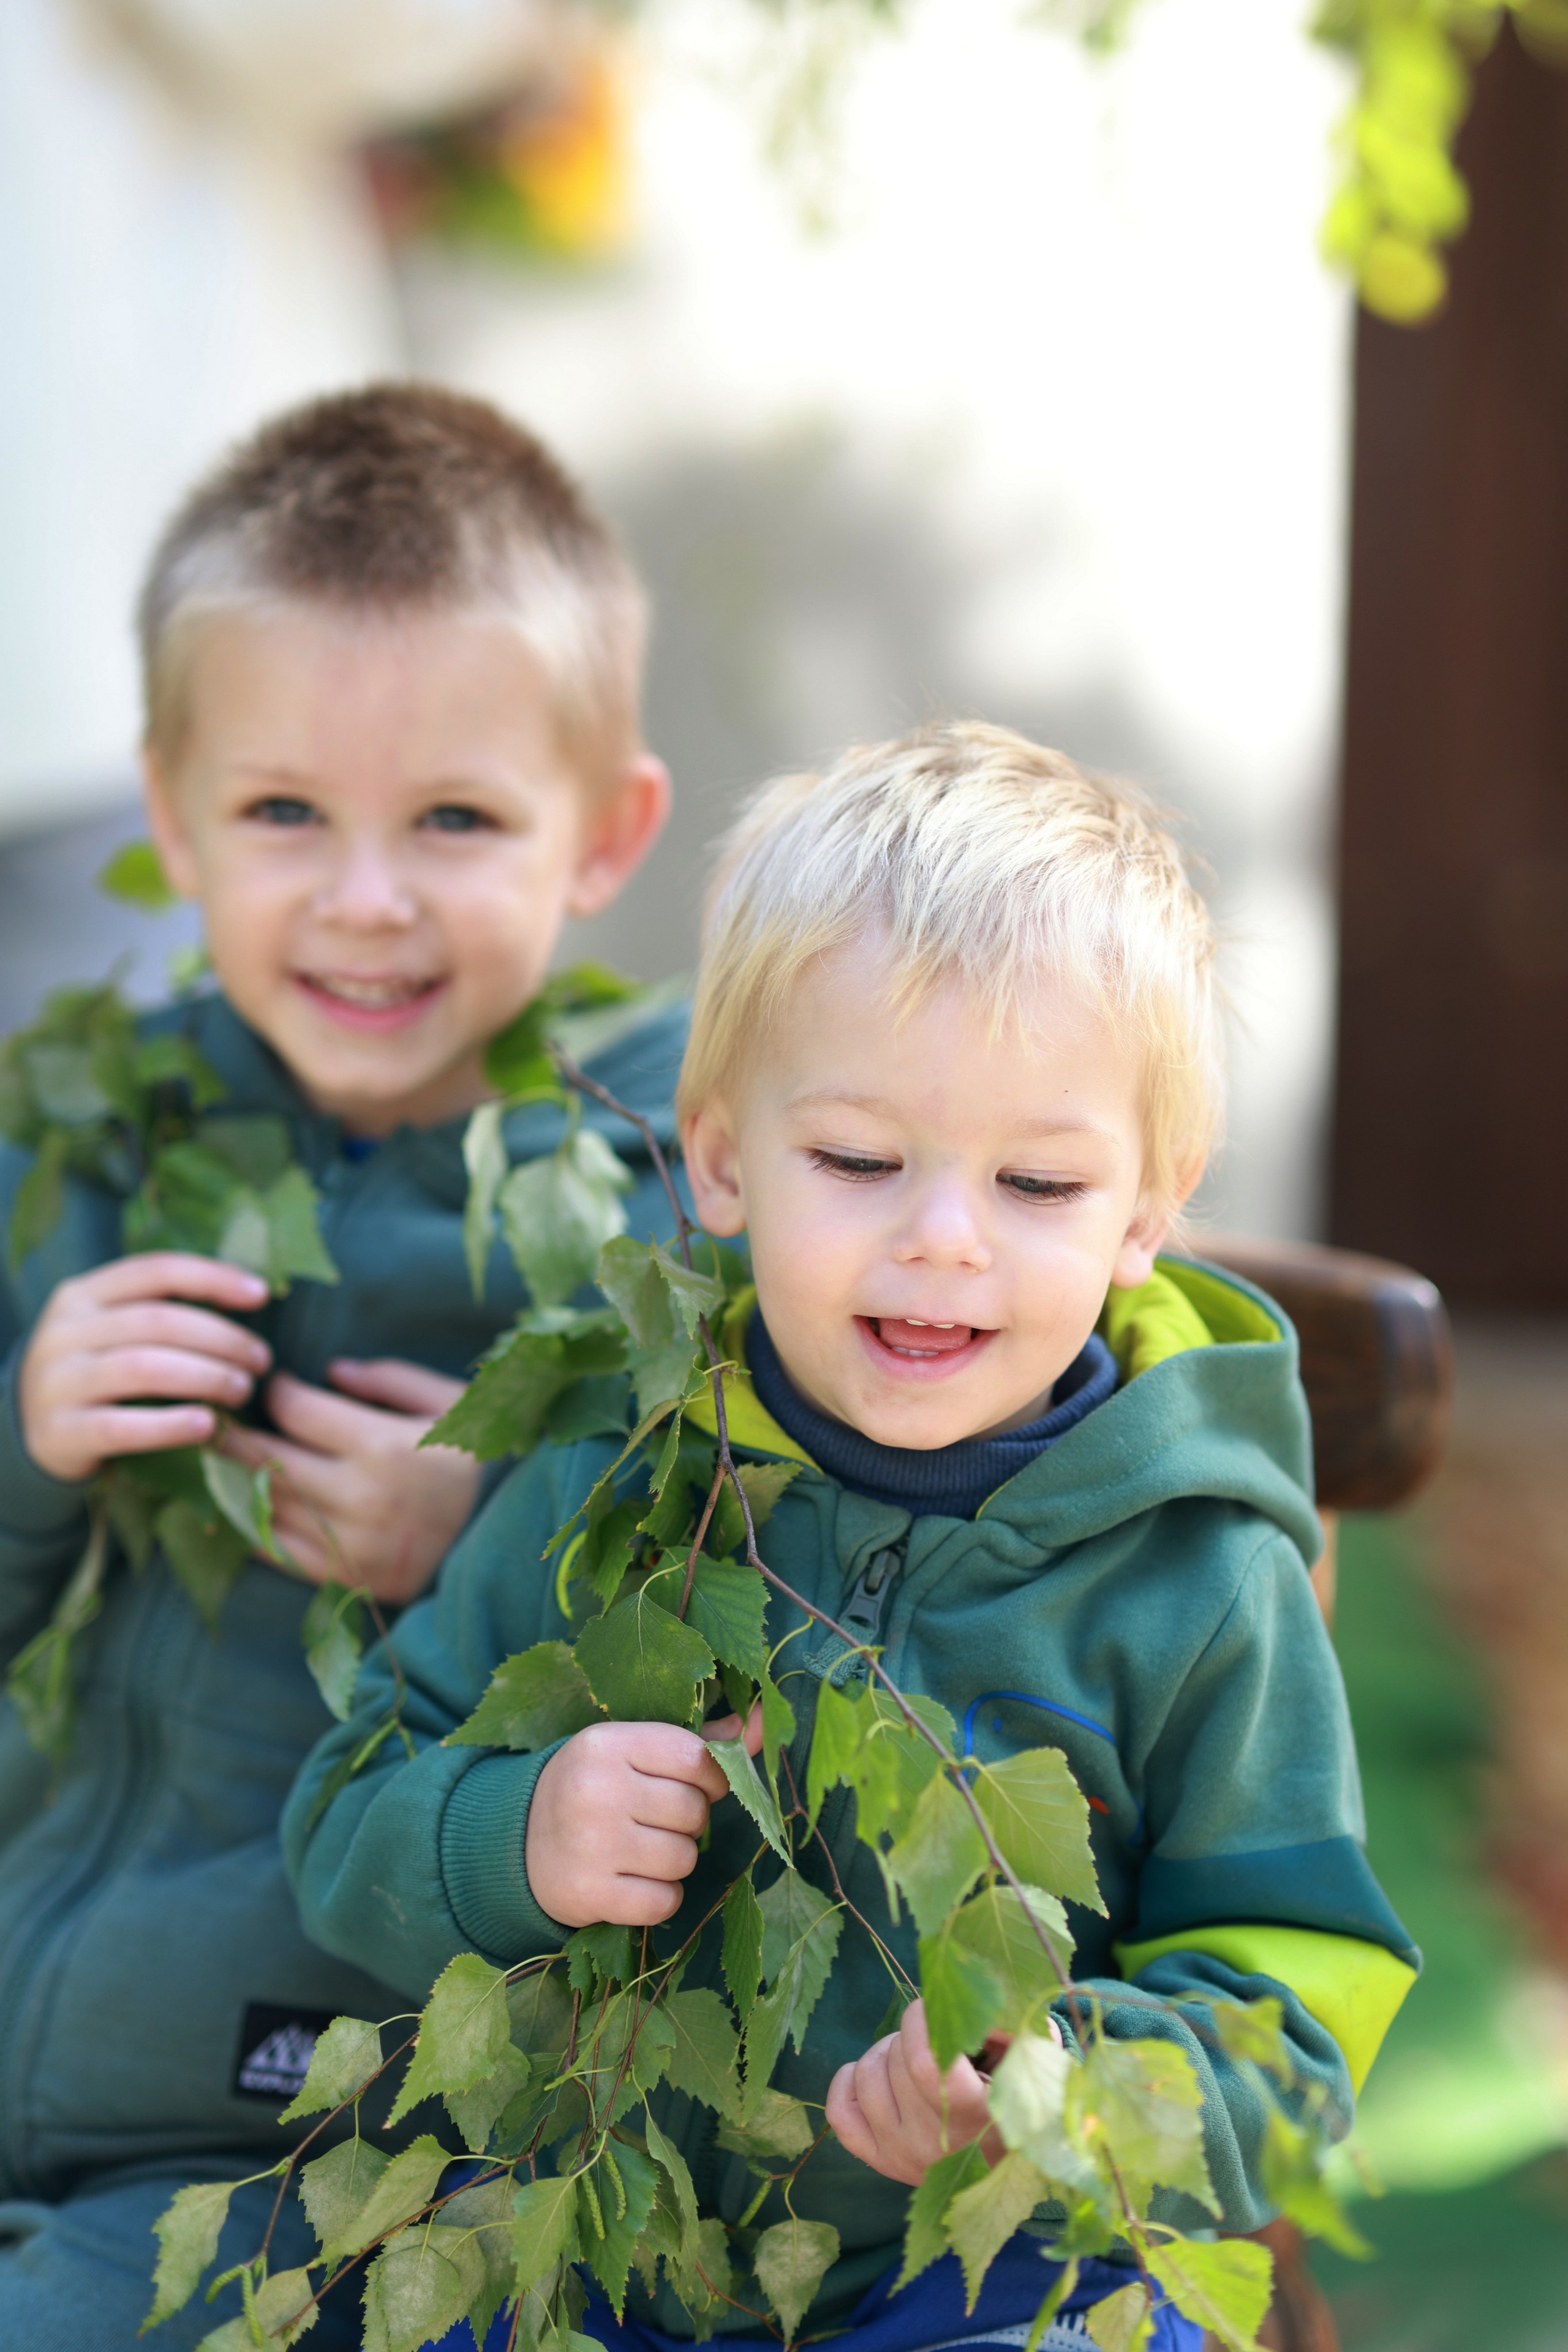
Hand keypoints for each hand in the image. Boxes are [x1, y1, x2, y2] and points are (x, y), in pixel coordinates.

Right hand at [18, 1254, 271, 1481]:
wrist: (30, 1431)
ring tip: (242, 1391)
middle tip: (260, 1361)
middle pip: (158, 1322)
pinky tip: (207, 1426)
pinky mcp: (58, 1432)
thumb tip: (249, 1296)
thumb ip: (159, 1311)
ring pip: (143, 1368)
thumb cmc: (95, 1372)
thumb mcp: (111, 1330)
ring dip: (205, 1377)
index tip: (262, 1295)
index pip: (156, 1271)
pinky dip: (170, 1425)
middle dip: (221, 1339)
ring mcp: (56, 1381)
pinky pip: (122, 1426)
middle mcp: (64, 1331)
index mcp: (83, 1294)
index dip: (213, 1277)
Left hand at [217, 1358, 477, 1601]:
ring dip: (238, 1480)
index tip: (276, 1383)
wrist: (508, 1540)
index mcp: (384, 1447)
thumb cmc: (478, 1460)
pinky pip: (280, 1552)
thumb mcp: (452, 1403)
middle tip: (223, 1419)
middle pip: (267, 1460)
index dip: (278, 1391)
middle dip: (236, 1435)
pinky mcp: (347, 1579)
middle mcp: (359, 1498)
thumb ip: (392, 1379)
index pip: (298, 1410)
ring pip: (267, 1506)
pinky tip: (249, 1506)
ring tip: (226, 1459)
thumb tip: (332, 1370)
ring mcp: (349, 1545)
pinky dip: (257, 1527)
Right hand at [526, 1707, 764, 1928]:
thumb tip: (769, 1718)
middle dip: (688, 1822)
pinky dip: (659, 1898)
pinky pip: (663, 1902)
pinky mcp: (588, 1893)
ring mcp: (591, 1844)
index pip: (696, 1759)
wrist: (517, 1840)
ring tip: (640, 1850)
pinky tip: (633, 1881)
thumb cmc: (595, 1787)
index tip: (689, 1785)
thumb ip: (701, 1741)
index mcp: (609, 1743)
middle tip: (655, 1820)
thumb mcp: (633, 1750)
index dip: (708, 1778)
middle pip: (694, 1812)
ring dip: (674, 1861)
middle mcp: (598, 1789)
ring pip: (684, 1859)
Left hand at [826, 2000, 1058, 2185]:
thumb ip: (1006, 2022)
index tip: (933, 2006)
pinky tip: (874, 2073)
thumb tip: (967, 2004)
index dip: (920, 2021)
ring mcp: (905, 2158)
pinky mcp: (883, 2163)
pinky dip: (848, 2080)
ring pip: (866, 2078)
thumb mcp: (1033, 2053)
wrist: (1015, 2159)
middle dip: (909, 2031)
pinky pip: (840, 2112)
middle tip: (932, 2034)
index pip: (925, 2061)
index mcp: (980, 2118)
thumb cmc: (1023, 2092)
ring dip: (884, 2051)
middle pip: (897, 2062)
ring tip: (911, 2055)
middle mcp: (938, 2147)